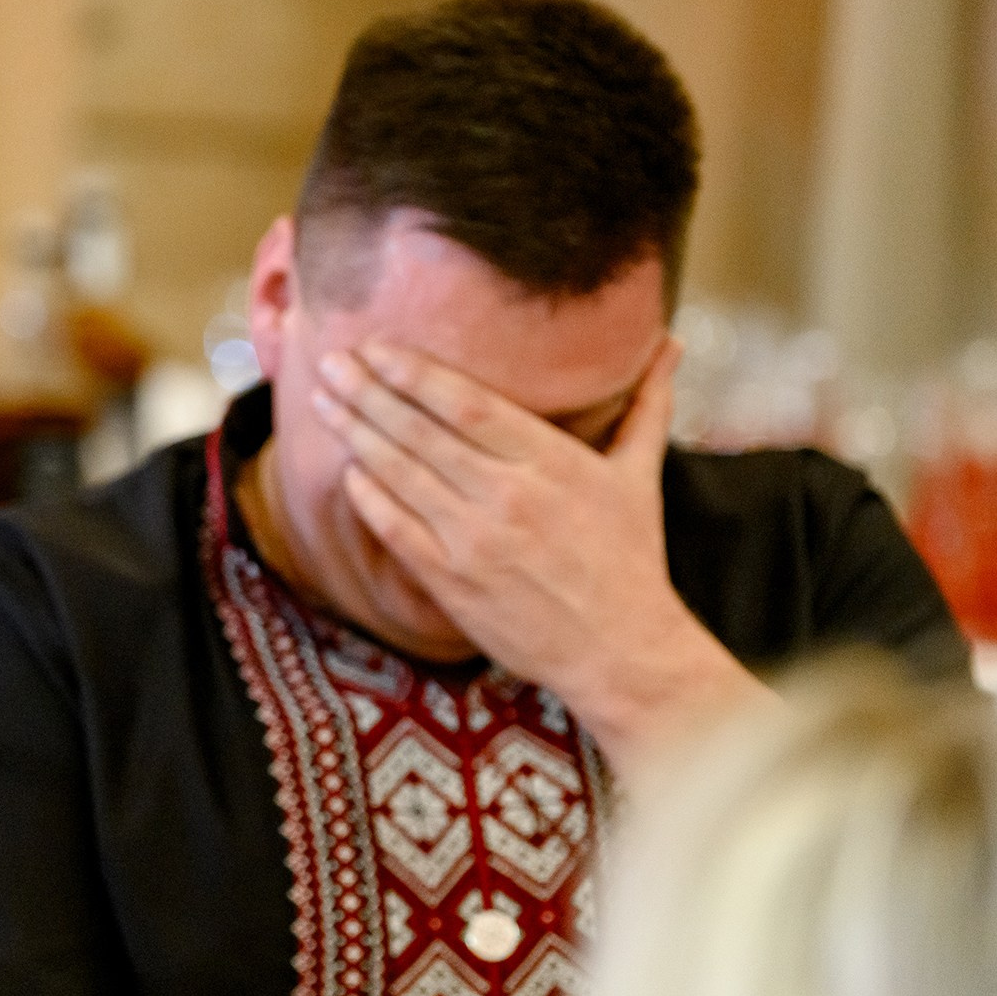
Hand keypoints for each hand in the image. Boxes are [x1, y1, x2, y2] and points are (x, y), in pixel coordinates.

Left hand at [310, 338, 766, 774]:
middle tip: (330, 362)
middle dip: (369, 394)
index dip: (416, 373)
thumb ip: (647, 406)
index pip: (468, 405)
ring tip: (324, 402)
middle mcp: (509, 497)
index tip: (377, 347)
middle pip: (422, 433)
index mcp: (552, 463)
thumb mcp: (641, 476)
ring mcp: (475, 542)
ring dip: (357, 435)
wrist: (621, 650)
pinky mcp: (453, 583)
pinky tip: (347, 470)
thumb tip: (671, 345)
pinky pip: (398, 531)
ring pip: (401, 476)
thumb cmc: (631, 559)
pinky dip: (370, 498)